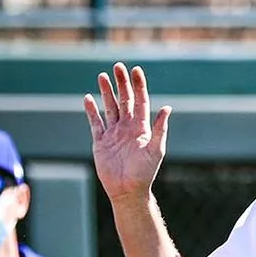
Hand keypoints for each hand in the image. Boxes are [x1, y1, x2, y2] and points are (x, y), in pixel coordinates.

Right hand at [84, 62, 171, 203]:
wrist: (128, 190)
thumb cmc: (145, 172)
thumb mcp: (156, 149)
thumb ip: (160, 128)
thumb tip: (167, 108)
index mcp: (142, 128)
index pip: (140, 101)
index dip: (138, 86)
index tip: (136, 70)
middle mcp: (127, 127)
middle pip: (124, 100)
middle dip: (121, 83)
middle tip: (118, 66)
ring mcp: (113, 133)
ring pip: (109, 107)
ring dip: (106, 92)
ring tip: (102, 76)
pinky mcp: (100, 142)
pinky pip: (95, 123)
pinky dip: (91, 111)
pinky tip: (88, 98)